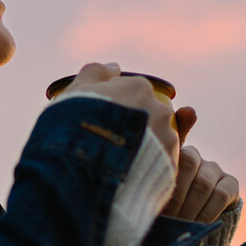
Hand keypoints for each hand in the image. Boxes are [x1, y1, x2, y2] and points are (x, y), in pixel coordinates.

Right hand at [59, 62, 178, 162]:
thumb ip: (95, 73)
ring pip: (158, 142)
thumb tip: (114, 67)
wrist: (82, 168)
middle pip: (147, 117)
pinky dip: (148, 170)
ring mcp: (168, 139)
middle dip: (134, 129)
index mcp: (138, 88)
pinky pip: (161, 166)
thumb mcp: (77, 91)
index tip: (101, 124)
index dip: (116, 110)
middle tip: (108, 146)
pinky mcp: (171, 167)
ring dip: (144, 150)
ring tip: (117, 166)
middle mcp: (159, 110)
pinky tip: (129, 177)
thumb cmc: (74, 125)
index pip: (132, 94)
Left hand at [163, 108, 239, 222]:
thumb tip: (144, 210)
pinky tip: (198, 226)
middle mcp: (195, 157)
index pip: (169, 155)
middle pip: (188, 164)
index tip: (153, 203)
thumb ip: (154, 197)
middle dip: (176, 196)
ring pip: (203, 183)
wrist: (198, 217)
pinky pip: (220, 195)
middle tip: (168, 219)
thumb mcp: (159, 200)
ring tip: (181, 226)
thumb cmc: (169, 207)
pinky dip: (207, 214)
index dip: (162, 179)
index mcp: (172, 155)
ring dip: (190, 208)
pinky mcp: (231, 183)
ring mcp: (214, 169)